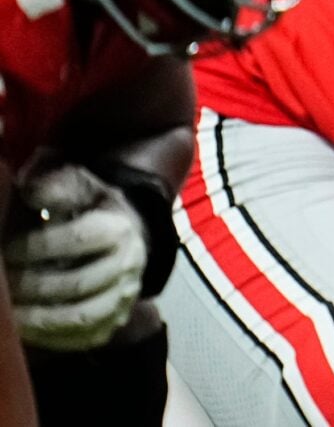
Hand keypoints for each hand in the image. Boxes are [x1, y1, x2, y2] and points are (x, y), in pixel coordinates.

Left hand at [5, 164, 147, 350]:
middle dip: (31, 286)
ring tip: (9, 314)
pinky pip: (82, 339)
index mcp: (119, 228)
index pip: (76, 240)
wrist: (126, 233)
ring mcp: (124, 297)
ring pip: (81, 317)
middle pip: (76, 283)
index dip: (36, 247)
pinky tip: (24, 329)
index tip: (7, 249)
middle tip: (2, 284)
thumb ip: (55, 187)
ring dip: (38, 318)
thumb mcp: (78, 187)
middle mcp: (129, 265)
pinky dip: (50, 338)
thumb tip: (30, 191)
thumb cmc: (91, 209)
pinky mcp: (114, 322)